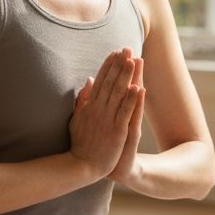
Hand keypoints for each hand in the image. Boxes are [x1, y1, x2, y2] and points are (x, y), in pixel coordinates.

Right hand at [68, 48, 140, 178]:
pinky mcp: (117, 131)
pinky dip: (131, 100)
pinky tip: (138, 88)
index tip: (114, 52)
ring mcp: (107, 120)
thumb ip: (82, 100)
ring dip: (126, 76)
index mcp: (89, 106)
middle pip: (110, 82)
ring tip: (133, 60)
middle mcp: (98, 110)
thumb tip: (89, 80)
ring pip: (118, 94)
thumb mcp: (76, 118)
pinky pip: (125, 112)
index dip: (107, 66)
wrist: (82, 166)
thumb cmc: (80, 143)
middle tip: (126, 48)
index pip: (100, 81)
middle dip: (119, 65)